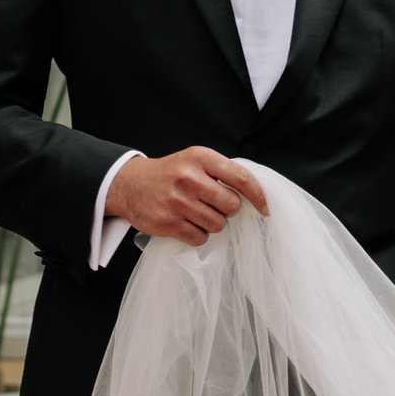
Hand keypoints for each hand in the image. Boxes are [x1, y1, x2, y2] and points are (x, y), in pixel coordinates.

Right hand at [108, 147, 267, 244]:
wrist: (129, 185)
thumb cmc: (170, 174)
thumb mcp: (195, 160)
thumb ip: (223, 171)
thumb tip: (255, 193)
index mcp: (200, 158)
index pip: (242, 178)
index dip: (258, 196)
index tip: (265, 208)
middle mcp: (189, 177)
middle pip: (232, 205)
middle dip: (228, 210)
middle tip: (213, 205)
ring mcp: (177, 201)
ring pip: (218, 224)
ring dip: (212, 223)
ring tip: (197, 213)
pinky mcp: (168, 222)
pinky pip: (200, 238)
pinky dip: (198, 235)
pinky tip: (187, 223)